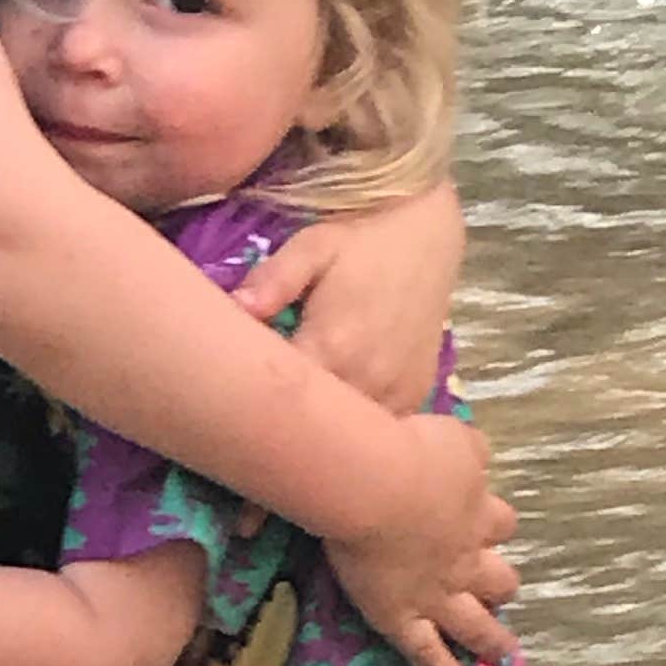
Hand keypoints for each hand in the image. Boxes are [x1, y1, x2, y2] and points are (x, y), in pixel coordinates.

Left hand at [241, 184, 459, 413]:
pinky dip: (358, 421)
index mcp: (333, 347)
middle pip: (314, 422)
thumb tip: (238, 308)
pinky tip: (342, 397)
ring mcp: (396, 392)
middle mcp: (367, 380)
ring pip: (348, 429)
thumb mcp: (312, 247)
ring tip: (305, 397)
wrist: (428, 236)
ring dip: (324, 423)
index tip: (238, 383)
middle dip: (287, 413)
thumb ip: (274, 279)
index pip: (279, 396)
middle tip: (264, 393)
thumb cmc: (362, 241)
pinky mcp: (415, 395)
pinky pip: (379, 424)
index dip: (254, 394)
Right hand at [324, 412, 518, 665]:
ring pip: (476, 624)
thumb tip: (475, 451)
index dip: (495, 524)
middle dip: (501, 584)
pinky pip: (428, 654)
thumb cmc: (408, 448)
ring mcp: (437, 593)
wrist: (374, 484)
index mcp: (477, 511)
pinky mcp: (402, 618)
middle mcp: (466, 558)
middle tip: (501, 590)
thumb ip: (468, 449)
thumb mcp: (453, 436)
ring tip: (501, 652)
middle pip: (498, 578)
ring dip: (490, 639)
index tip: (489, 523)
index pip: (500, 522)